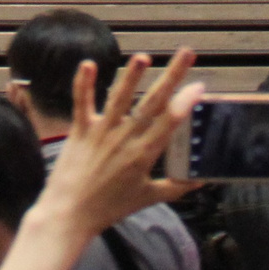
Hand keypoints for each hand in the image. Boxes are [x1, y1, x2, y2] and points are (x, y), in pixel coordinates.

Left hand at [0, 51, 202, 269]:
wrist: (69, 216)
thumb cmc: (108, 208)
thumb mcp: (146, 198)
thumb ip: (175, 187)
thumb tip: (199, 181)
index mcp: (143, 155)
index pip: (169, 123)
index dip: (185, 103)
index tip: (199, 85)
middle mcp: (125, 140)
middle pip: (152, 103)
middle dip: (171, 77)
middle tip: (187, 53)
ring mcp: (101, 133)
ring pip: (120, 99)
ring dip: (131, 76)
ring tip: (143, 57)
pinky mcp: (79, 131)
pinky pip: (82, 104)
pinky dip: (84, 84)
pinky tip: (88, 64)